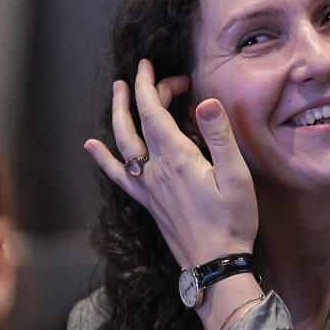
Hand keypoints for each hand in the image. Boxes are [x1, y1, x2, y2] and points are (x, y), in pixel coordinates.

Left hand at [84, 59, 257, 269]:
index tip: (149, 65)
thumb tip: (205, 102)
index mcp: (176, 158)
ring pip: (123, 143)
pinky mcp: (149, 202)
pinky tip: (92, 146)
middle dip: (140, 94)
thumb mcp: (237, 176)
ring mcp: (148, 187)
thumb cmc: (233, 221)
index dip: (149, 85)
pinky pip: (119, 174)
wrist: (215, 264)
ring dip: (118, 115)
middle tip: (152, 76)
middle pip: (138, 122)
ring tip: (117, 93)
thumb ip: (219, 137)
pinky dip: (104, 158)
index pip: (154, 111)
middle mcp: (155, 170)